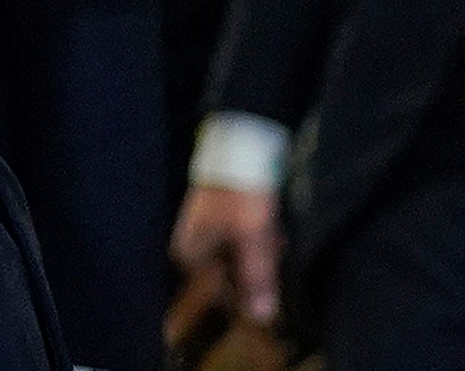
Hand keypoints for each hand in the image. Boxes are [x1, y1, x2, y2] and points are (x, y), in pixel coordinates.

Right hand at [171, 184, 281, 323]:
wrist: (240, 147)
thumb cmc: (240, 195)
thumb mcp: (252, 237)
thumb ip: (256, 277)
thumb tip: (262, 317)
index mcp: (191, 255)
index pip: (221, 293)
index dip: (250, 293)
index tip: (272, 283)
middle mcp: (194, 247)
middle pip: (232, 276)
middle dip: (258, 268)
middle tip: (273, 246)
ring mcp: (207, 233)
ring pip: (241, 259)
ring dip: (261, 254)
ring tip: (273, 234)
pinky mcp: (222, 220)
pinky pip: (243, 242)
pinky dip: (259, 240)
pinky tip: (272, 228)